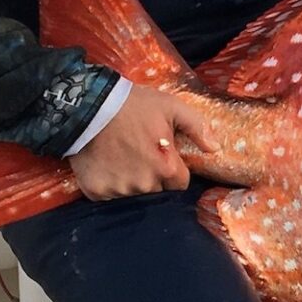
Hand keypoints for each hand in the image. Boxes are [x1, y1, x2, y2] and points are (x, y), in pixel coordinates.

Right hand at [68, 82, 195, 199]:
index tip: (162, 156)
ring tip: (120, 158)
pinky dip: (108, 184)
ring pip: (133, 194)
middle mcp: (144, 185)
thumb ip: (197, 127)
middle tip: (138, 153)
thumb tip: (215, 149)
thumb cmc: (132, 105)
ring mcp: (119, 190)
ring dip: (130, 181)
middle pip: (156, 190)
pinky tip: (105, 165)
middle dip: (152, 176)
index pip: (179, 183)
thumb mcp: (170, 106)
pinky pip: (108, 196)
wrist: (87, 106)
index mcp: (166, 167)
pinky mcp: (97, 192)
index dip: (172, 169)